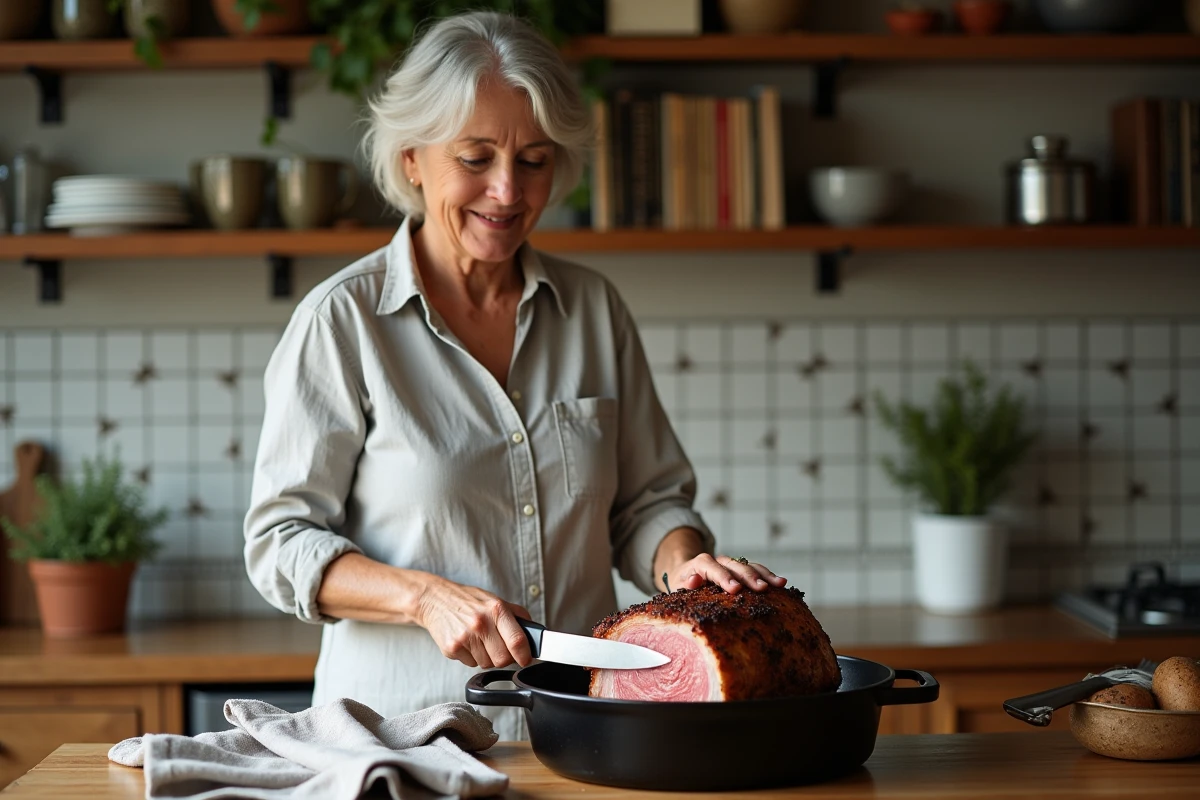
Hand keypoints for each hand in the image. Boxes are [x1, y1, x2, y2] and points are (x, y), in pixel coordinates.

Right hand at [414, 577, 533, 668]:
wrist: (435, 600)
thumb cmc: (468, 601)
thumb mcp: (496, 600)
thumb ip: (517, 616)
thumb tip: (534, 635)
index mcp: (496, 609)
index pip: (517, 640)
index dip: (525, 655)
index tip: (526, 659)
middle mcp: (480, 623)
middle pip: (503, 659)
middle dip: (505, 658)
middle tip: (500, 648)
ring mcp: (464, 637)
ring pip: (487, 664)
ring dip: (487, 657)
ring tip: (479, 640)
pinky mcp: (451, 648)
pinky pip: (471, 664)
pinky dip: (472, 657)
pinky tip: (467, 642)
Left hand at [666, 554, 786, 594]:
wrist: (687, 575)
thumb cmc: (683, 585)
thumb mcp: (678, 586)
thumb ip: (685, 583)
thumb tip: (693, 580)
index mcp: (700, 564)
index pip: (711, 566)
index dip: (723, 577)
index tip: (735, 589)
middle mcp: (719, 561)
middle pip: (735, 565)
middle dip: (749, 576)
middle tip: (761, 588)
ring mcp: (732, 565)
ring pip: (749, 565)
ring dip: (764, 574)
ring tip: (780, 584)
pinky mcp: (741, 570)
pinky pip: (756, 570)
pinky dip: (769, 576)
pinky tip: (782, 584)